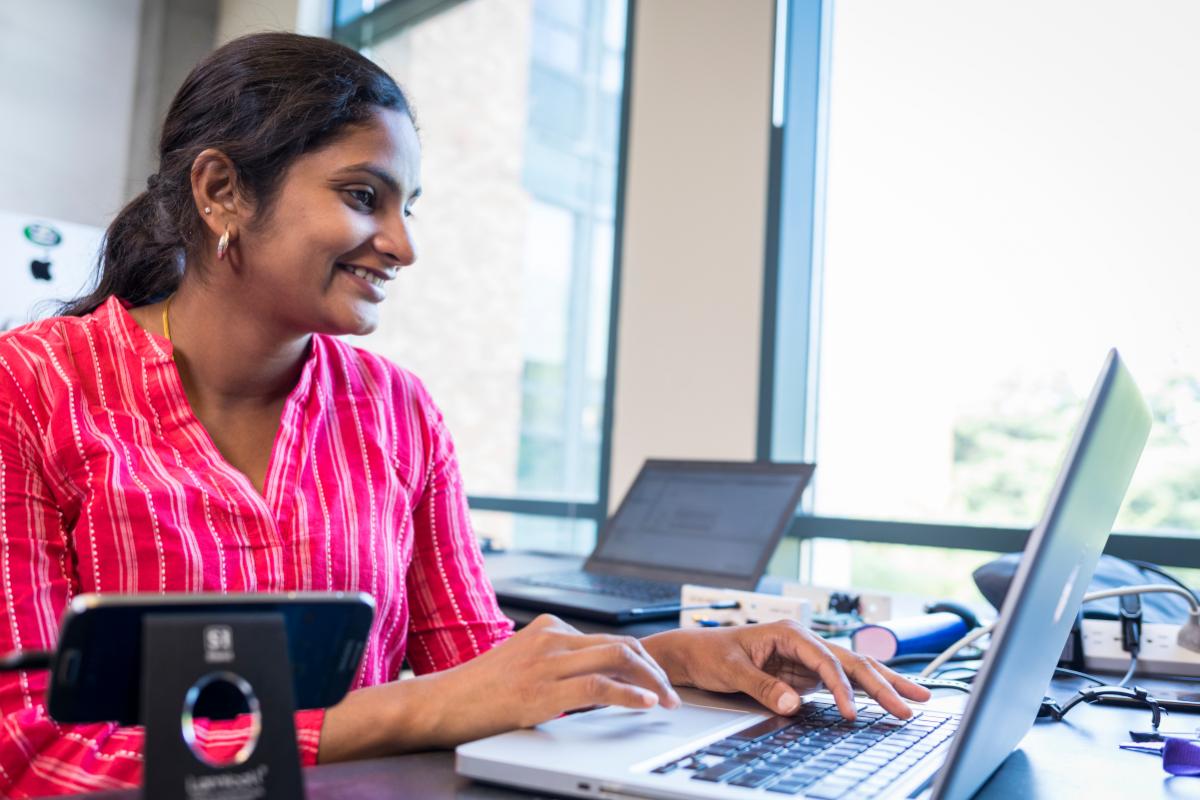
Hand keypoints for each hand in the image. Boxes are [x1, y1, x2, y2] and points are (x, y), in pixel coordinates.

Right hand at [418, 614, 680, 746]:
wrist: (441, 704)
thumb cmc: (478, 692)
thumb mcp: (523, 666)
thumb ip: (557, 665)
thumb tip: (598, 683)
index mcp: (548, 627)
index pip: (608, 638)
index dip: (641, 660)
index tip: (657, 680)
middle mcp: (552, 637)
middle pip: (621, 643)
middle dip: (654, 668)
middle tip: (672, 692)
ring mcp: (548, 661)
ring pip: (617, 657)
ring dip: (651, 681)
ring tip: (667, 701)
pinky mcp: (543, 690)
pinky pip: (598, 686)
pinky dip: (629, 694)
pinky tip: (646, 704)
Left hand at [643, 620, 931, 719]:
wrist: (695, 652)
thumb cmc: (711, 653)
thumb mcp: (732, 670)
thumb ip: (763, 687)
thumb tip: (795, 704)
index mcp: (790, 632)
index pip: (828, 660)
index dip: (843, 687)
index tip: (853, 713)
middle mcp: (804, 641)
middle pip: (852, 661)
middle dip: (884, 684)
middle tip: (911, 706)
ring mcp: (807, 657)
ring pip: (855, 669)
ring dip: (885, 684)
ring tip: (917, 699)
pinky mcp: (805, 673)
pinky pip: (842, 682)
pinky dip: (866, 691)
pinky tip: (887, 699)